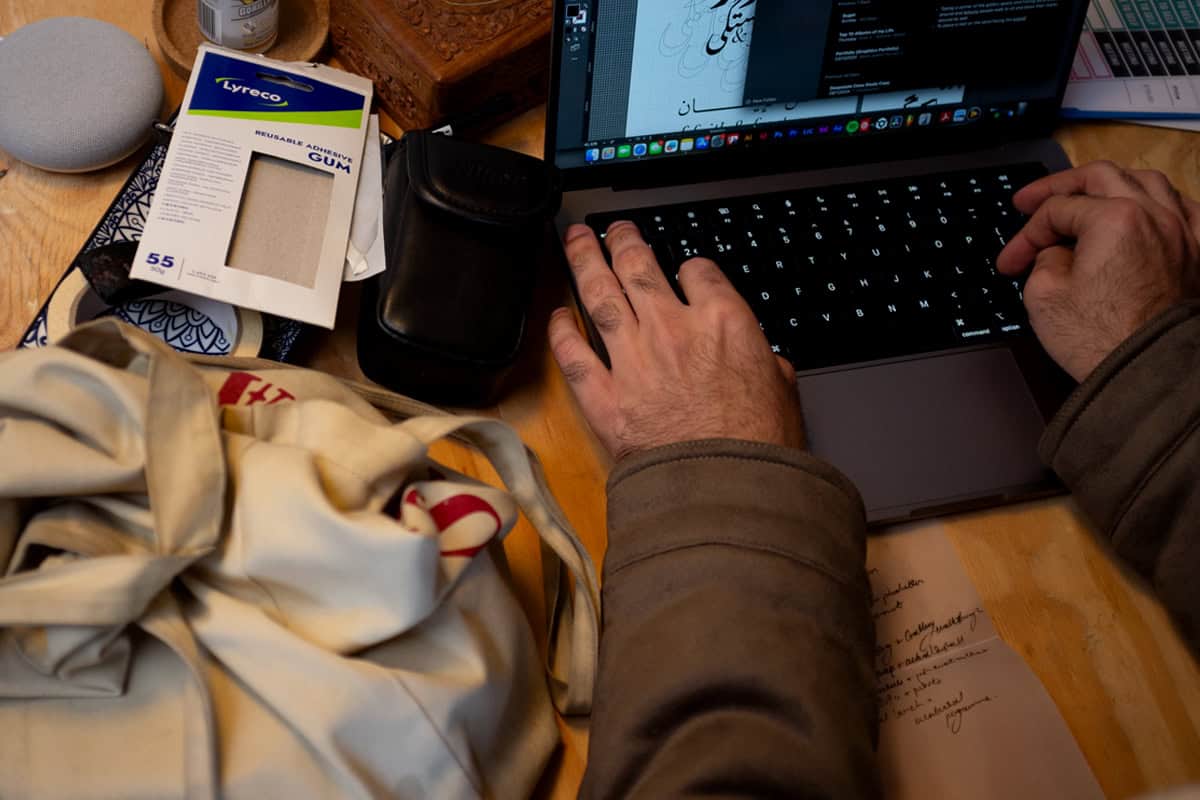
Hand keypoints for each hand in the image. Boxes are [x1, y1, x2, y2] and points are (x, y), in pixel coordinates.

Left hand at [549, 222, 803, 461]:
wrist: (726, 491)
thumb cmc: (759, 448)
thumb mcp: (783, 392)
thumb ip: (767, 365)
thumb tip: (765, 362)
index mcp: (723, 322)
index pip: (699, 272)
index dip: (690, 268)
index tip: (684, 271)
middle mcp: (672, 331)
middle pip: (638, 268)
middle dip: (623, 242)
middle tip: (613, 231)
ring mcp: (633, 362)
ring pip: (600, 296)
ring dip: (585, 263)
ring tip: (576, 242)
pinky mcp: (605, 398)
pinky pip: (574, 356)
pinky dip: (562, 332)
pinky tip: (557, 315)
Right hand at [997, 161, 1199, 381]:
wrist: (1148, 374)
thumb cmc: (1100, 339)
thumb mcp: (1043, 294)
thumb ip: (1046, 258)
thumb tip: (1057, 252)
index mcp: (1114, 219)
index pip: (1057, 211)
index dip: (1025, 236)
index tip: (1010, 262)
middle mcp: (1154, 215)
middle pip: (1101, 177)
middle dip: (1060, 187)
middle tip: (1032, 201)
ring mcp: (1182, 233)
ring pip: (1148, 182)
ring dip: (1111, 184)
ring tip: (1090, 195)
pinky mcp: (1197, 255)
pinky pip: (1187, 209)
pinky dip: (1162, 203)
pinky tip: (1150, 209)